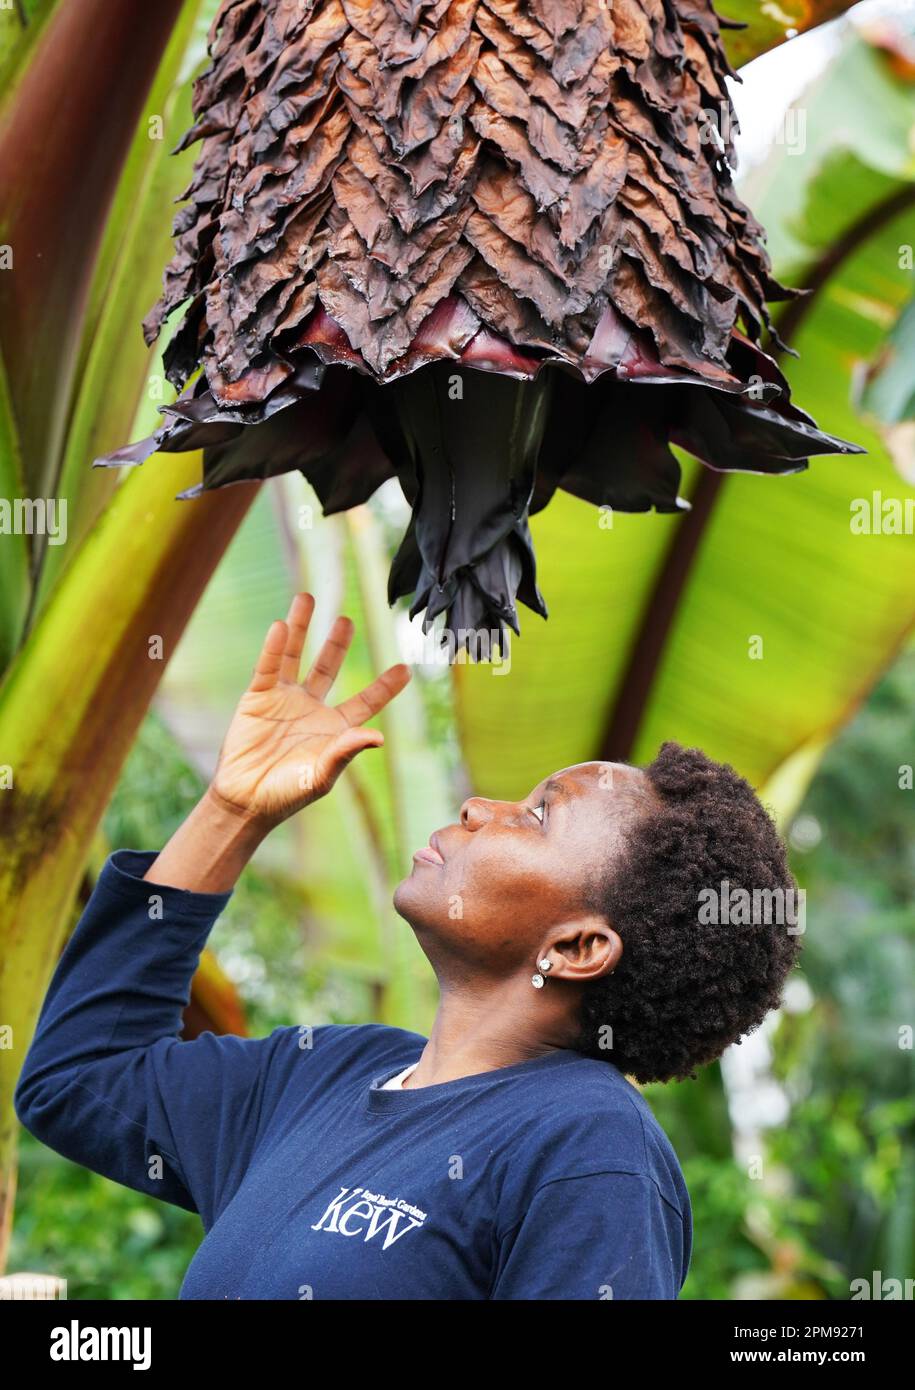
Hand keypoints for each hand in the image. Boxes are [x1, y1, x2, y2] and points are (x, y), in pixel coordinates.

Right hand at [209, 592, 410, 827]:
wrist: (245, 801)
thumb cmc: (287, 795)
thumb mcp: (321, 776)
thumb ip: (346, 752)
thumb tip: (379, 737)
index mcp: (335, 729)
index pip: (366, 701)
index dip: (384, 686)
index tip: (406, 669)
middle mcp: (311, 709)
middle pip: (328, 667)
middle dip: (337, 643)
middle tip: (347, 619)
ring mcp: (284, 700)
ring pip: (296, 657)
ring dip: (301, 628)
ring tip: (307, 598)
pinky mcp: (258, 698)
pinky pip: (268, 667)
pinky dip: (274, 647)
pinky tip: (281, 626)